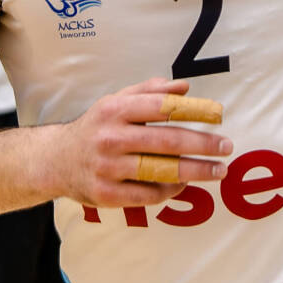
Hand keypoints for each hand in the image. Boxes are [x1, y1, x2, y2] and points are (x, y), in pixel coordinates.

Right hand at [46, 79, 231, 208]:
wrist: (55, 160)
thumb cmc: (95, 128)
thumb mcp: (114, 102)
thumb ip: (149, 92)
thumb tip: (185, 87)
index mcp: (114, 109)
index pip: (161, 107)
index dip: (193, 110)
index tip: (218, 114)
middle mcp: (110, 137)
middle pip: (166, 141)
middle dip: (202, 144)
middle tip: (227, 147)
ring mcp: (107, 167)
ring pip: (161, 170)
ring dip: (195, 171)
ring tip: (218, 170)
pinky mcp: (106, 194)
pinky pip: (148, 195)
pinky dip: (171, 190)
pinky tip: (185, 184)